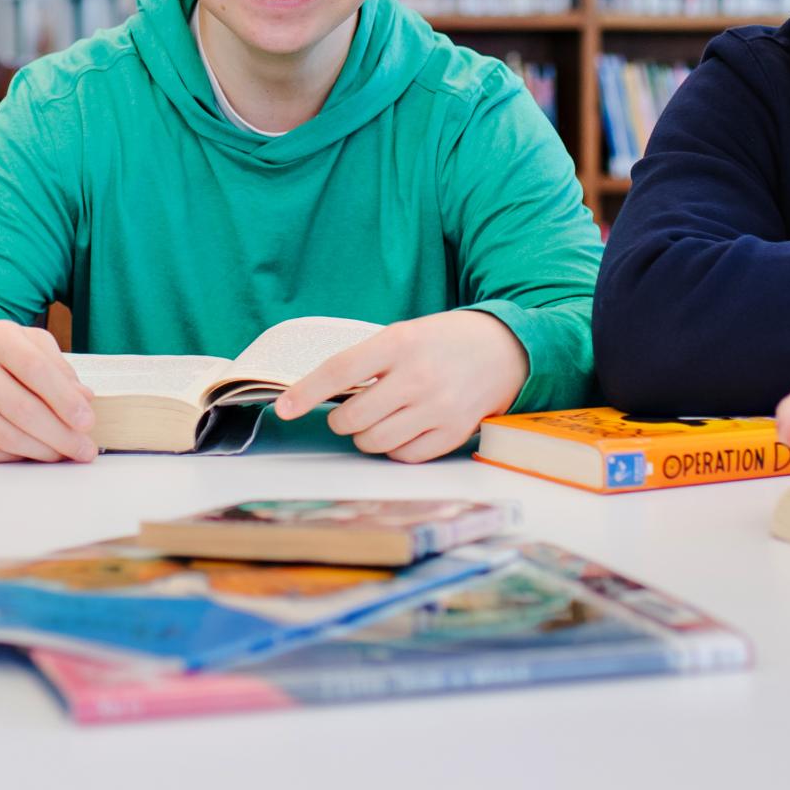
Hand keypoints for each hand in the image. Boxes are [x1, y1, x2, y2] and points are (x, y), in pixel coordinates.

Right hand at [0, 322, 96, 463]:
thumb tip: (83, 400)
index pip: (36, 370)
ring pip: (7, 438)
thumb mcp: (29, 343)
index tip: (87, 422)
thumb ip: (58, 367)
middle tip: (84, 449)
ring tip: (65, 453)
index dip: (65, 400)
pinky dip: (18, 457)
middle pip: (23, 410)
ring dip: (43, 452)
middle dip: (61, 435)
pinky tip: (34, 453)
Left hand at [270, 310, 525, 461]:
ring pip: (375, 441)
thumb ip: (368, 361)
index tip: (284, 408)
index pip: (340, 371)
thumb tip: (324, 395)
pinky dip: (393, 449)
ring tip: (377, 421)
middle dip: (341, 420)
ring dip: (365, 437)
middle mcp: (417, 377)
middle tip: (350, 412)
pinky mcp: (453, 432)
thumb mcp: (405, 334)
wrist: (504, 349)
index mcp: (399, 343)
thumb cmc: (444, 341)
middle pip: (353, 417)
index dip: (306, 392)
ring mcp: (437, 408)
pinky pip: (404, 456)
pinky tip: (402, 430)